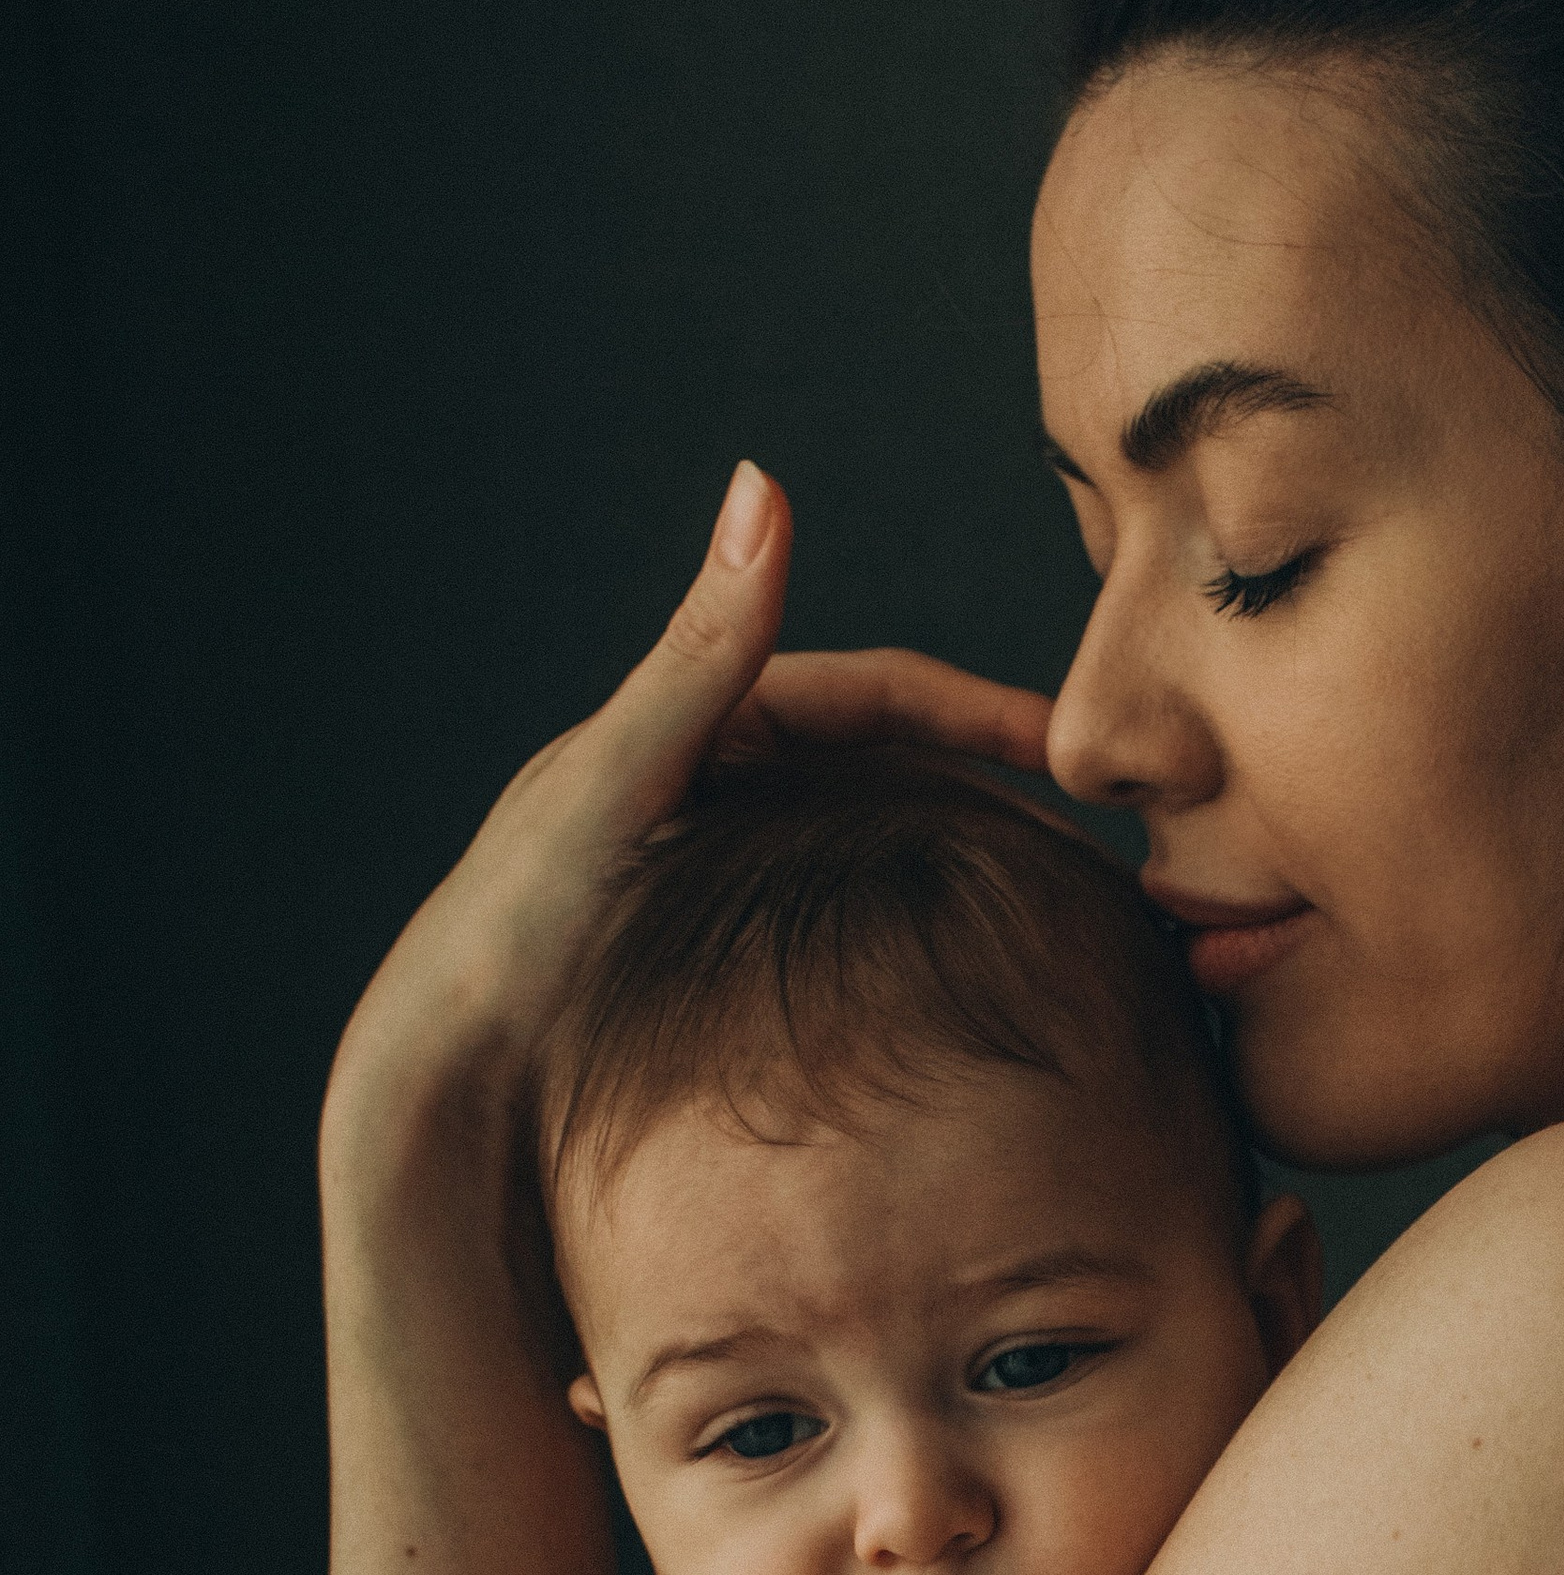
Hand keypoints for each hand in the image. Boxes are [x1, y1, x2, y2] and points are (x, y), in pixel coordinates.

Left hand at [325, 464, 1054, 1125]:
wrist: (441, 1095)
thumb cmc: (510, 931)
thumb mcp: (617, 776)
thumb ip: (701, 646)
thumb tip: (764, 479)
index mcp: (694, 729)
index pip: (876, 697)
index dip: (984, 713)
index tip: (1074, 752)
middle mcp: (714, 797)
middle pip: (896, 780)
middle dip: (1005, 804)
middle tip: (1111, 859)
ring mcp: (728, 887)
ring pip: (888, 864)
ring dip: (980, 881)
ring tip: (1075, 925)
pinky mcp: (728, 974)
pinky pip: (861, 943)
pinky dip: (930, 951)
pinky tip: (982, 996)